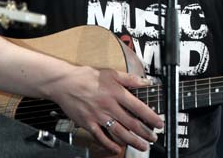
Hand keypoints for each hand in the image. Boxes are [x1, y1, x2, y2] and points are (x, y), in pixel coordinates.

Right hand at [49, 66, 163, 153]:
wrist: (63, 83)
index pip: (138, 107)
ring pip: (118, 132)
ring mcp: (98, 116)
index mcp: (116, 93)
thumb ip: (130, 79)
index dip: (150, 117)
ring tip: (142, 146)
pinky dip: (109, 144)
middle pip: (130, 123)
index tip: (159, 123)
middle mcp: (109, 106)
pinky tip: (117, 149)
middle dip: (144, 133)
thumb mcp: (111, 73)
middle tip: (153, 138)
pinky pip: (100, 137)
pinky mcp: (87, 123)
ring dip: (132, 140)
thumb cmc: (87, 76)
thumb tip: (146, 82)